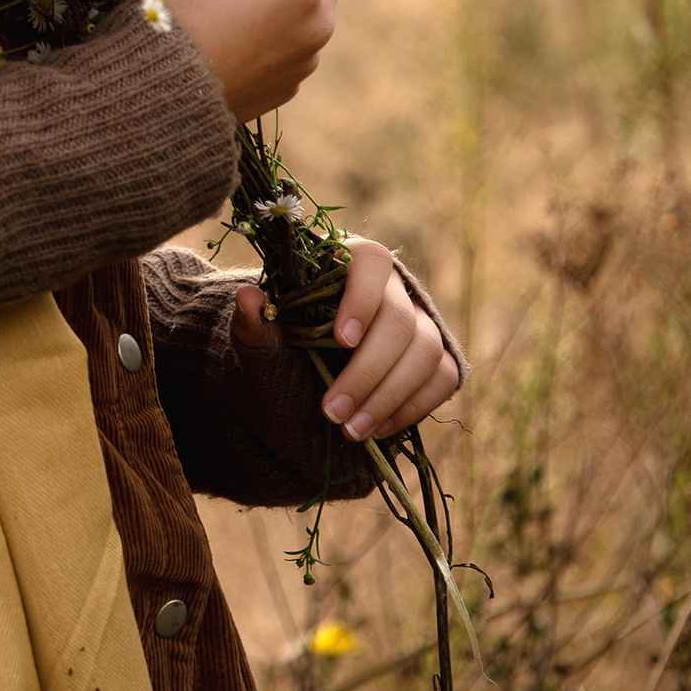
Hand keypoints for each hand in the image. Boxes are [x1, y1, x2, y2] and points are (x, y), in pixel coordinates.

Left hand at [233, 236, 460, 439]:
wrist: (305, 369)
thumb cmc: (286, 340)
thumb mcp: (264, 333)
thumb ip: (255, 320)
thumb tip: (248, 299)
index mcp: (350, 263)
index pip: (371, 261)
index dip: (362, 298)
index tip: (340, 340)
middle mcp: (394, 287)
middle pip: (400, 319)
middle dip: (366, 371)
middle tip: (331, 412)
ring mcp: (421, 322)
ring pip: (426, 351)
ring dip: (389, 396)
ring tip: (352, 429)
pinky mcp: (437, 357)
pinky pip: (442, 378)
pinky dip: (412, 407)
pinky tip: (377, 429)